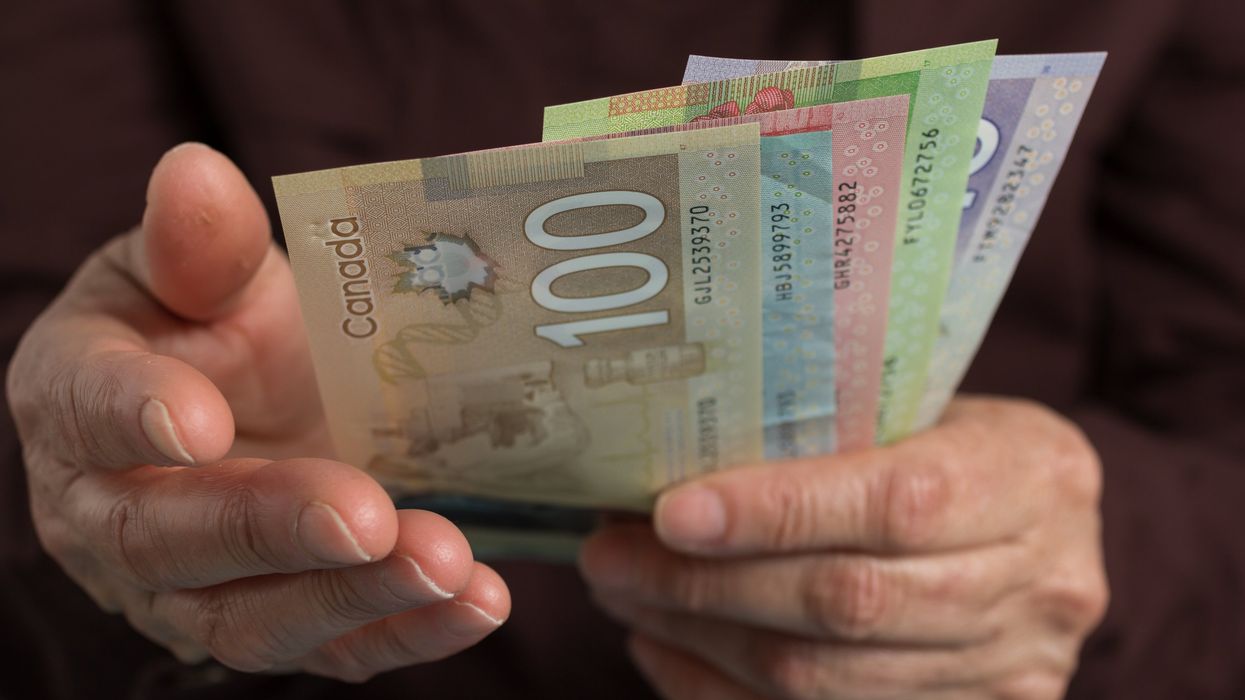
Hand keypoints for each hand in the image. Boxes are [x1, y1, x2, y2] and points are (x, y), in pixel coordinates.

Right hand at [6, 143, 509, 680]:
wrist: (247, 403)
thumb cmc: (211, 327)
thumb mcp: (200, 270)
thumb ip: (199, 241)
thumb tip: (195, 173)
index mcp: (77, 399)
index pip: (86, 407)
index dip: (135, 413)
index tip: (198, 416)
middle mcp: (113, 513)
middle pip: (172, 539)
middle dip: (271, 526)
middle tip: (364, 512)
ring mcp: (192, 588)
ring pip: (253, 619)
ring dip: (353, 595)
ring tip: (445, 564)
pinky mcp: (276, 621)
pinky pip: (334, 648)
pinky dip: (409, 632)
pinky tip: (477, 602)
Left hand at [581, 397, 1107, 698]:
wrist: (1048, 530)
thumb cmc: (966, 450)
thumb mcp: (931, 412)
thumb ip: (834, 433)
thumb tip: (670, 455)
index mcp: (1033, 478)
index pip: (891, 502)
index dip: (774, 513)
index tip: (669, 512)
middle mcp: (1039, 585)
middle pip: (846, 604)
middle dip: (707, 585)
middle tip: (610, 558)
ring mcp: (1011, 672)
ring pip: (823, 680)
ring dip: (701, 640)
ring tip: (626, 598)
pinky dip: (722, 691)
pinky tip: (666, 651)